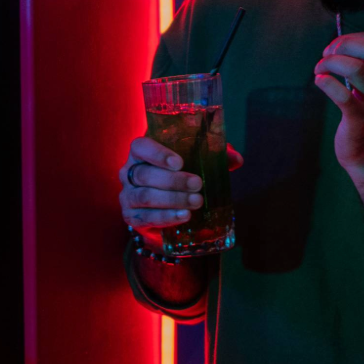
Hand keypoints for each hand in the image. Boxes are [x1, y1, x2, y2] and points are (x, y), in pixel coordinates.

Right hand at [119, 136, 243, 232]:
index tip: (179, 162)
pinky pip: (147, 217)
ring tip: (196, 201)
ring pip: (145, 196)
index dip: (158, 153)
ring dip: (172, 199)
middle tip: (198, 184)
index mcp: (141, 153)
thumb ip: (214, 157)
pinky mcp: (131, 216)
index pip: (141, 146)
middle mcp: (128, 172)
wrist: (164, 210)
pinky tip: (184, 216)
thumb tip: (236, 159)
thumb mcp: (196, 164)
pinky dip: (166, 217)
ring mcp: (127, 195)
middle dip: (173, 180)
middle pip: (144, 174)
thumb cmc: (179, 178)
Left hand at [312, 32, 363, 171]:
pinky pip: (343, 95)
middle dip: (344, 45)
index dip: (350, 40)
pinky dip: (326, 83)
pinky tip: (319, 81)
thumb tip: (338, 45)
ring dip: (330, 63)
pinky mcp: (360, 119)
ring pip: (356, 69)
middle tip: (326, 55)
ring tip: (319, 69)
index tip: (333, 49)